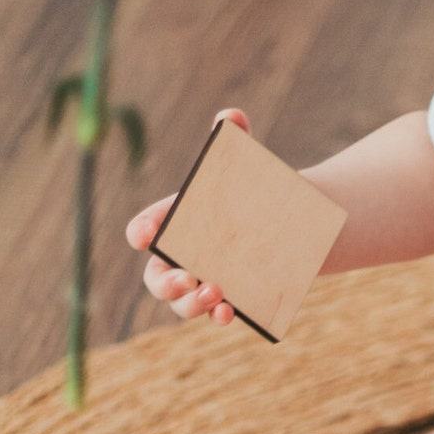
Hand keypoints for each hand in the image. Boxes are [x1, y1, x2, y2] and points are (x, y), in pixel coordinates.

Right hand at [125, 107, 248, 326]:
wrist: (291, 224)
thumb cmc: (253, 191)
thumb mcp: (245, 164)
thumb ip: (233, 137)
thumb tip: (232, 117)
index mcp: (173, 223)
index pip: (146, 229)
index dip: (142, 231)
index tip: (144, 236)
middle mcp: (180, 257)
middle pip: (157, 277)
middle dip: (165, 281)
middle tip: (185, 277)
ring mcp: (202, 283)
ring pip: (181, 302)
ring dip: (190, 303)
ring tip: (214, 293)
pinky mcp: (228, 300)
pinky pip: (214, 315)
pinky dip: (219, 316)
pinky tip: (230, 312)